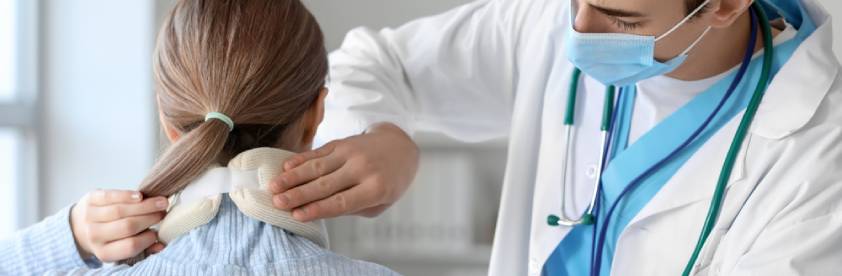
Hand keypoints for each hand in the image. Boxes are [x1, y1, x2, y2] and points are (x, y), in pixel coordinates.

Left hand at [69, 190, 167, 261]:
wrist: (79, 226)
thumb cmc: (108, 237)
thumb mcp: (120, 247)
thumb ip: (141, 247)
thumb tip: (160, 245)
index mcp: (104, 251)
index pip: (131, 246)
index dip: (148, 238)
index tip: (157, 232)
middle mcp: (94, 235)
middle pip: (127, 226)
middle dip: (150, 218)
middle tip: (163, 213)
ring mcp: (90, 216)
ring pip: (121, 210)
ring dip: (145, 205)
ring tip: (160, 202)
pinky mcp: (90, 199)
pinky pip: (110, 196)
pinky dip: (126, 195)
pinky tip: (140, 196)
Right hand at [269, 122, 418, 220]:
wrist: (400, 146)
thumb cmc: (389, 182)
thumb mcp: (381, 201)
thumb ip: (353, 207)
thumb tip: (319, 209)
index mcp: (375, 188)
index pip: (342, 201)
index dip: (318, 208)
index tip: (296, 215)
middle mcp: (363, 169)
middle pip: (325, 184)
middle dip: (299, 194)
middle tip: (277, 202)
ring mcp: (351, 153)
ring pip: (317, 166)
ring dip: (293, 176)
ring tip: (273, 186)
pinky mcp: (342, 143)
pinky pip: (318, 152)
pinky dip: (300, 159)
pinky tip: (285, 167)